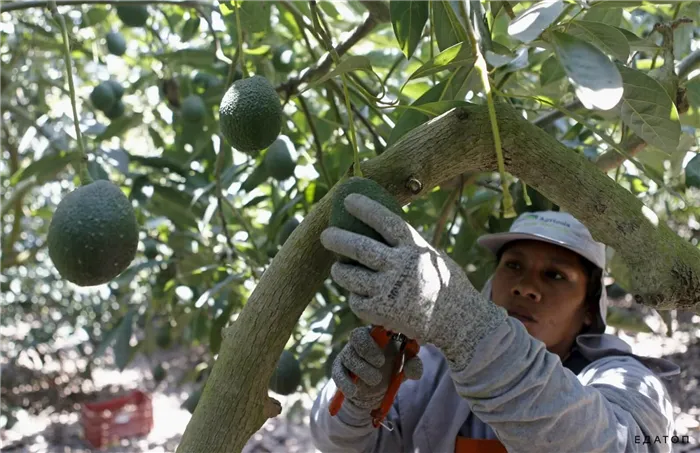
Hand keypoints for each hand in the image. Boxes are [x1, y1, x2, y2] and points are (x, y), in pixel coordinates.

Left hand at [321, 193, 506, 368]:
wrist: (459, 322)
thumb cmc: (443, 284)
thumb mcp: (430, 256)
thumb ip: (407, 244)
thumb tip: (378, 225)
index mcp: (414, 248)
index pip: (385, 221)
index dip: (365, 208)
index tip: (348, 199)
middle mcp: (401, 266)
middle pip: (360, 248)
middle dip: (337, 239)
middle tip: (325, 235)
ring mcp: (390, 290)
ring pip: (350, 276)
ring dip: (339, 271)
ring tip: (338, 268)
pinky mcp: (383, 312)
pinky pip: (356, 301)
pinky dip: (354, 296)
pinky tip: (358, 294)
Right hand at [332, 326, 422, 409]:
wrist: (375, 389)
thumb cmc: (392, 368)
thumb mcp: (405, 368)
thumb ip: (413, 366)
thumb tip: (413, 369)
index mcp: (378, 334)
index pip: (374, 326)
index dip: (380, 334)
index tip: (389, 346)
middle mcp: (360, 340)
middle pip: (357, 335)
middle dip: (368, 349)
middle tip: (381, 363)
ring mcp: (348, 353)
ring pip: (348, 356)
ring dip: (362, 369)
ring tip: (375, 380)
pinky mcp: (339, 368)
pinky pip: (337, 372)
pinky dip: (345, 383)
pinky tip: (354, 391)